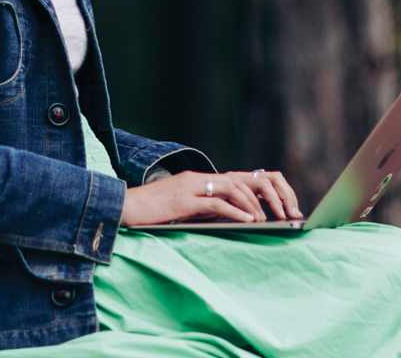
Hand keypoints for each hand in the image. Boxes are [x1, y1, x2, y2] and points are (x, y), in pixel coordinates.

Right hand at [120, 170, 301, 226]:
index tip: (271, 206)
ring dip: (251, 204)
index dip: (256, 191)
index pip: (234, 180)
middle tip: (276, 213)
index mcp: (198, 180)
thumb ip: (202, 209)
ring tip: (264, 219)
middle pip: (238, 181)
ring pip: (231, 188)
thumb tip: (227, 219)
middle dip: (261, 196)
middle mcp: (197, 179)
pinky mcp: (184, 200)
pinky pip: (215, 203)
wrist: (124, 207)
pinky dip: (234, 211)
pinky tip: (247, 220)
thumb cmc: (151, 212)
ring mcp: (190, 187)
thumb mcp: (182, 208)